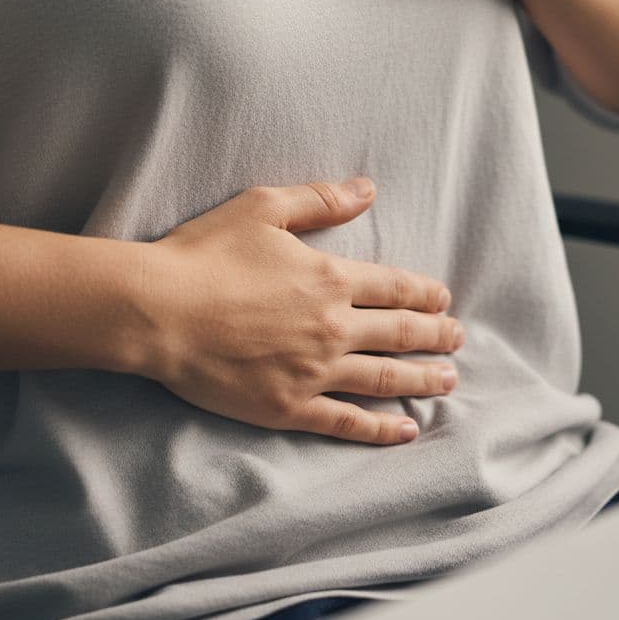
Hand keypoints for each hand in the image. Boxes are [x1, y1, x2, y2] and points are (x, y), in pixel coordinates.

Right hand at [137, 177, 463, 445]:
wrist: (160, 311)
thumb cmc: (206, 254)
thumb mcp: (264, 208)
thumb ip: (321, 200)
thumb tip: (368, 189)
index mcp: (330, 279)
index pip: (394, 288)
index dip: (424, 295)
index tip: (445, 301)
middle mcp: (333, 328)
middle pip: (400, 334)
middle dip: (436, 337)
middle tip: (459, 340)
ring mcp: (314, 372)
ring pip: (384, 379)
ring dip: (422, 379)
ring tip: (449, 381)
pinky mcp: (289, 408)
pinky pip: (348, 422)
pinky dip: (382, 428)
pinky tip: (406, 430)